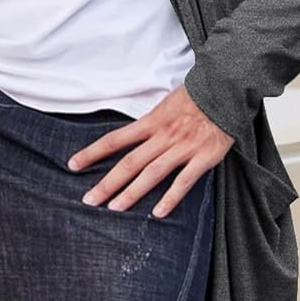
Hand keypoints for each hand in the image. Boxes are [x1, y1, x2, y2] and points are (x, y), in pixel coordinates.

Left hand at [66, 83, 233, 217]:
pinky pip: (184, 181)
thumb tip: (132, 137)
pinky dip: (171, 197)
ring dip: (132, 193)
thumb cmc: (196, 96)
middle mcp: (163, 135)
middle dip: (107, 183)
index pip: (114, 139)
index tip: (73, 165)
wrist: (226, 87)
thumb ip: (150, 123)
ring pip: (152, 173)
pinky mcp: (204, 157)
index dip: (92, 153)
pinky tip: (157, 213)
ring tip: (114, 209)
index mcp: (151, 121)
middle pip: (129, 163)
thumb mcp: (166, 104)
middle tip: (89, 200)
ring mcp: (184, 147)